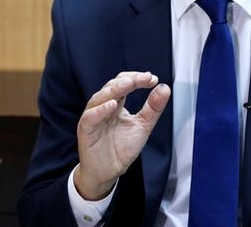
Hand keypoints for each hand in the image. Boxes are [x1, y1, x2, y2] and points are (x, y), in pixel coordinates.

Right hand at [73, 71, 170, 199]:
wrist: (109, 172)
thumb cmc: (122, 148)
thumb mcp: (143, 126)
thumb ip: (153, 108)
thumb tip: (164, 87)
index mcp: (116, 103)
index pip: (123, 83)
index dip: (137, 78)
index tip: (152, 79)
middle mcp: (103, 107)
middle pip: (112, 86)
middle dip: (129, 80)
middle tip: (144, 78)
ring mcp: (93, 118)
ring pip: (99, 98)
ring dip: (115, 89)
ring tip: (129, 84)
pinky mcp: (86, 131)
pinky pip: (90, 117)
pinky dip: (100, 110)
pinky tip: (112, 104)